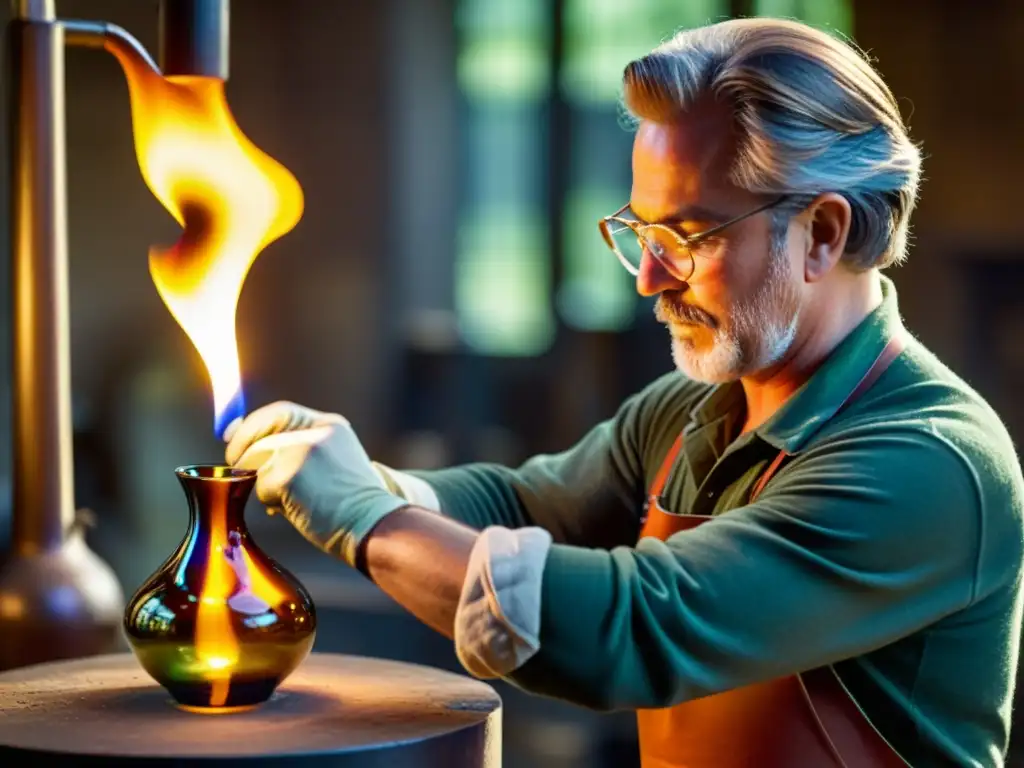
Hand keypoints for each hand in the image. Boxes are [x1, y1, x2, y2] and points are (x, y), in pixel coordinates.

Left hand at [225, 402, 409, 567]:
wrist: (376, 525)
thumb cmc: (351, 505)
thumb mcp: (332, 463)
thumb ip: (296, 449)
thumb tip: (239, 443)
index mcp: (330, 425)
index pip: (280, 412)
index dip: (252, 424)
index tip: (231, 437)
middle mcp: (316, 431)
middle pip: (261, 435)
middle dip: (242, 452)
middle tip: (239, 471)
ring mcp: (303, 451)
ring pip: (256, 462)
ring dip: (263, 484)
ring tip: (290, 501)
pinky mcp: (290, 475)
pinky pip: (261, 488)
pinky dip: (272, 503)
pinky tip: (297, 510)